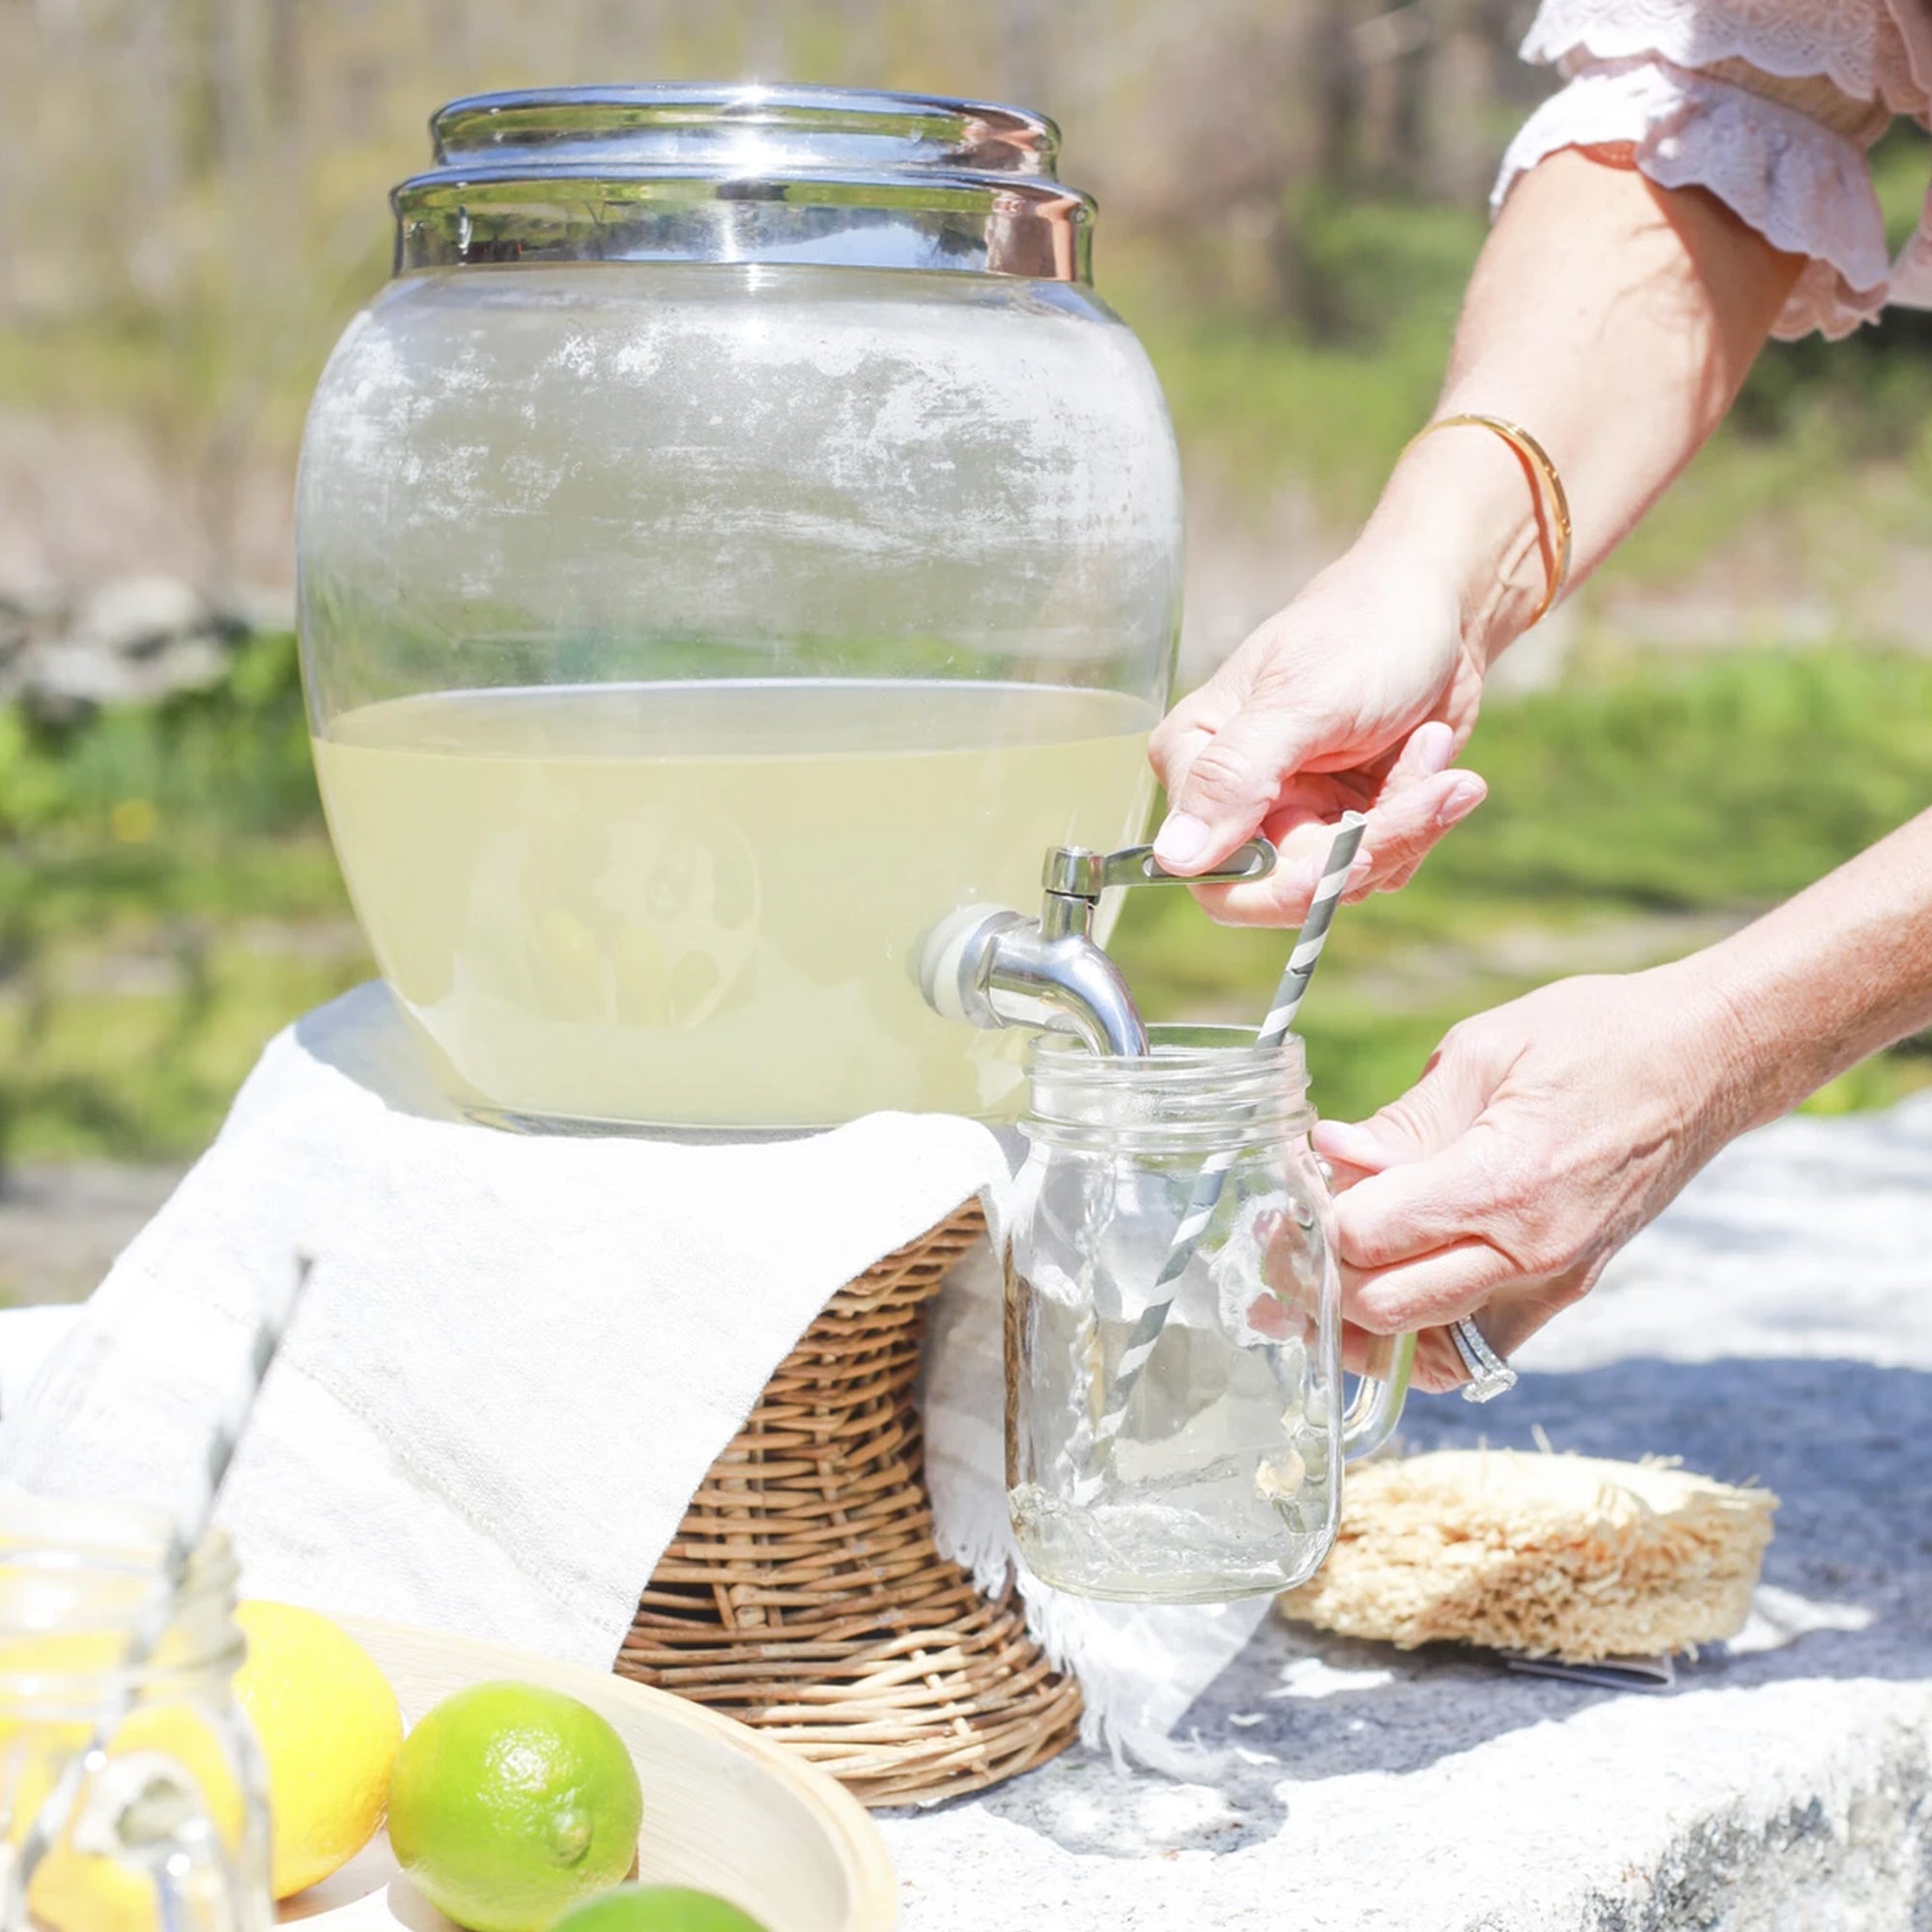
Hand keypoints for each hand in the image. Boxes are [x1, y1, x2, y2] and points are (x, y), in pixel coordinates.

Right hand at [1148, 543, 1489, 925]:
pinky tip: (1431, 758)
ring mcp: (1294, 818)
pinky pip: (1383, 867)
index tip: (1355, 853)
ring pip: (1345, 879)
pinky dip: (1420, 821)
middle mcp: (1235, 801)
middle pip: (1288, 887)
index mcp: (1196, 760)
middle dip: (1369, 844)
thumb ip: (1234, 776)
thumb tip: (1174, 855)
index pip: (1212, 872)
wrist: (1439, 614)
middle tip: (1433, 793)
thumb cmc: (1363, 632)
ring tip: (1430, 746)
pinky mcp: (1347, 827)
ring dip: (1405, 822)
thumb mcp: (1301, 700)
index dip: (1280, 884)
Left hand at [1314, 964, 1751, 1391]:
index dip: (1313, 1221)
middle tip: (1283, 1246)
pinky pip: (1476, 1348)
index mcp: (1503, 1182)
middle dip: (1319, 1283)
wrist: (1707, 1061)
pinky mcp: (1566, 1293)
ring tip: (1315, 1289)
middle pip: (1385, 1311)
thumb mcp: (1484, 1051)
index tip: (1292, 1193)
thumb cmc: (1597, 1038)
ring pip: (1428, 1353)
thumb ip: (1402, 1122)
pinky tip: (1386, 1296)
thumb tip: (1327, 1155)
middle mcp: (1532, 1253)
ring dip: (1360, 1329)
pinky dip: (1420, 1338)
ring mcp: (1554, 1284)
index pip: (1368, 1240)